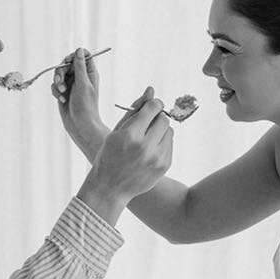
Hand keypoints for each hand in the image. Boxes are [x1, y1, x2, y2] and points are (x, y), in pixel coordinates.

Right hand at [51, 47, 107, 154]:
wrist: (80, 125)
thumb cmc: (86, 105)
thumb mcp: (83, 83)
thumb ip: (80, 66)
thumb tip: (79, 50)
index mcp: (89, 72)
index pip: (83, 55)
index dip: (74, 56)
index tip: (68, 61)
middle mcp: (81, 77)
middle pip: (67, 63)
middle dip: (61, 71)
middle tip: (61, 80)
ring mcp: (71, 85)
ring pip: (59, 74)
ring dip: (58, 82)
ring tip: (62, 92)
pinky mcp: (63, 92)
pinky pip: (55, 85)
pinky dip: (56, 91)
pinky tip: (62, 99)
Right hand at [81, 86, 173, 216]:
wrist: (109, 188)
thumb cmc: (109, 155)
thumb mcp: (117, 130)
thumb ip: (135, 109)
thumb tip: (151, 90)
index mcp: (131, 135)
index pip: (153, 108)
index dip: (153, 104)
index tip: (150, 107)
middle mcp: (145, 147)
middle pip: (163, 119)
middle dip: (157, 117)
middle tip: (148, 123)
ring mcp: (157, 158)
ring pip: (169, 131)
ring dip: (160, 130)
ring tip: (147, 138)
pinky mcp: (164, 166)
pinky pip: (170, 145)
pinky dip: (162, 143)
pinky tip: (149, 149)